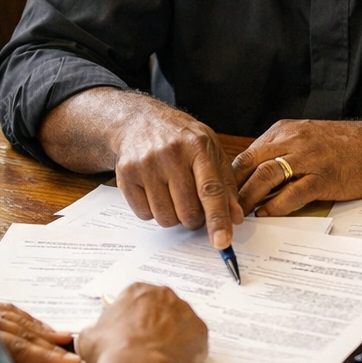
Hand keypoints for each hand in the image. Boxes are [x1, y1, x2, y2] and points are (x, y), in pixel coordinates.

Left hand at [0, 302, 83, 362]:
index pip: (22, 349)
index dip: (49, 358)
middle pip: (25, 335)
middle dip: (52, 348)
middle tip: (76, 359)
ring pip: (19, 320)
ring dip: (43, 331)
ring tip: (65, 339)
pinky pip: (8, 310)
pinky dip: (26, 319)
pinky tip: (37, 325)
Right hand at [75, 282, 208, 362]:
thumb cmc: (110, 351)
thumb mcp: (88, 337)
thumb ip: (95, 329)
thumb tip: (93, 335)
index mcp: (137, 291)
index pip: (137, 299)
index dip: (134, 318)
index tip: (131, 332)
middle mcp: (164, 295)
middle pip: (161, 307)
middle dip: (155, 324)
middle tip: (146, 345)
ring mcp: (185, 312)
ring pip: (180, 322)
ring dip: (173, 336)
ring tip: (161, 357)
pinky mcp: (200, 331)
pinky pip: (195, 339)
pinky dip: (188, 350)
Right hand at [110, 96, 242, 250]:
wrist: (140, 121)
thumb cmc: (182, 139)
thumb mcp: (211, 151)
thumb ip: (226, 185)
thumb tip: (236, 218)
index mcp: (198, 147)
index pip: (210, 190)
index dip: (217, 219)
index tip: (222, 241)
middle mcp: (171, 154)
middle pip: (187, 211)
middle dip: (195, 219)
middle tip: (194, 205)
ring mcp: (146, 164)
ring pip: (165, 218)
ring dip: (173, 216)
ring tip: (173, 194)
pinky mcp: (126, 174)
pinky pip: (144, 214)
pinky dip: (153, 211)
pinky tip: (155, 191)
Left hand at [231, 118, 361, 216]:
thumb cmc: (344, 145)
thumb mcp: (306, 138)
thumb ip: (281, 152)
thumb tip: (255, 177)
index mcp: (285, 132)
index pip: (247, 154)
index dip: (231, 177)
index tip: (221, 195)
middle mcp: (293, 141)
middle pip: (251, 165)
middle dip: (233, 189)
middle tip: (222, 210)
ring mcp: (308, 158)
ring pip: (266, 176)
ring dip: (248, 198)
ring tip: (238, 215)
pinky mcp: (323, 176)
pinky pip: (293, 192)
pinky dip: (276, 205)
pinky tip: (267, 214)